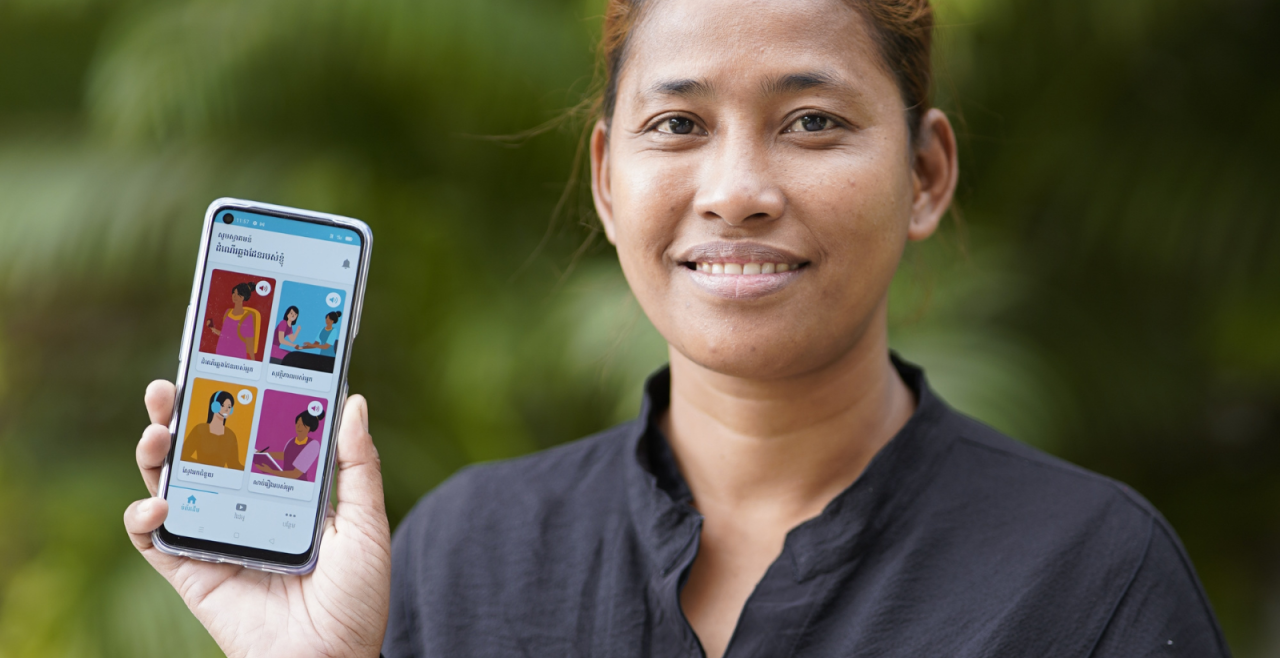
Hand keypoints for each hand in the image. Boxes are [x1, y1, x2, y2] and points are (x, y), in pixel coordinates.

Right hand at [125, 381, 390, 657]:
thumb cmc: (356, 599)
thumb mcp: (365, 524)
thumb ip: (358, 467)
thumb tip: (353, 401)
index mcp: (284, 490)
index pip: (253, 433)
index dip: (234, 399)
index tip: (224, 361)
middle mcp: (243, 505)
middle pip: (201, 449)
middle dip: (180, 413)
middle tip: (172, 385)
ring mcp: (213, 535)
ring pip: (169, 481)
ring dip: (154, 451)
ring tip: (159, 428)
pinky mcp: (189, 570)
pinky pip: (151, 538)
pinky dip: (143, 515)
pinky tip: (160, 501)